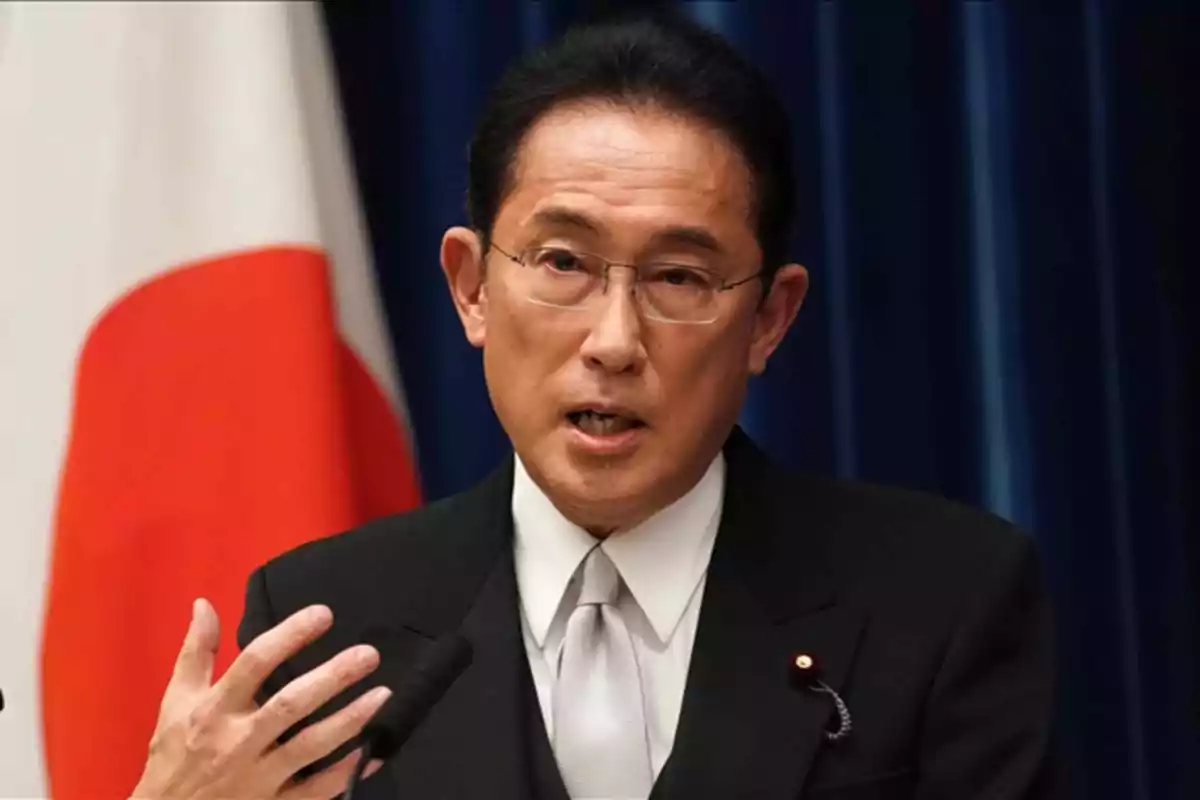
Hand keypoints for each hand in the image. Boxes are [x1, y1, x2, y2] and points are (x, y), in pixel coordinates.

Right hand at [131, 599, 391, 798]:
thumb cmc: (173, 756)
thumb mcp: (175, 701)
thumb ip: (196, 653)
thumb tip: (204, 603)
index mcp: (213, 710)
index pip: (253, 664)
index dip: (289, 636)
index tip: (324, 614)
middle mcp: (237, 742)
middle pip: (290, 705)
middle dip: (332, 678)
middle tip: (369, 655)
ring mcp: (258, 778)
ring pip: (310, 747)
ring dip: (349, 721)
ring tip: (383, 694)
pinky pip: (316, 791)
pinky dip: (345, 772)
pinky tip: (371, 750)